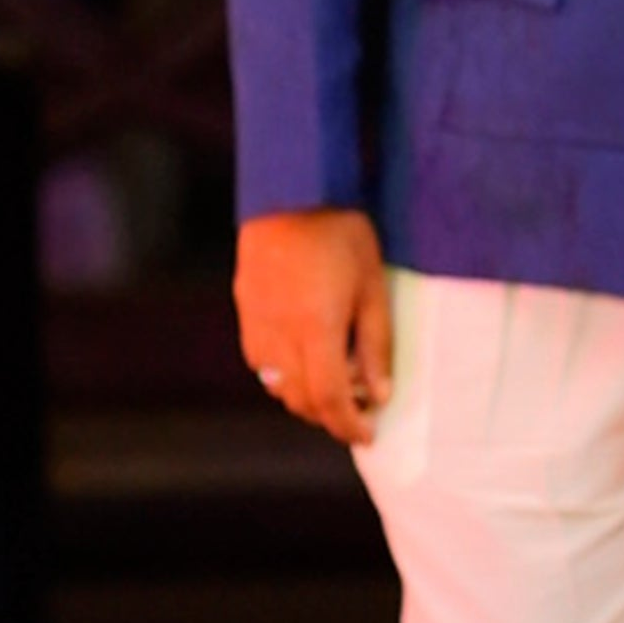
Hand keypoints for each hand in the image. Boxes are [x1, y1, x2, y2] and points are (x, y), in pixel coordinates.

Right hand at [235, 206, 392, 443]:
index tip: (367, 434)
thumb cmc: (341, 231)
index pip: (329, 399)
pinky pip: (260, 360)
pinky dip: (283, 373)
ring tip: (334, 386)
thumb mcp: (373, 287)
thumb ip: (375, 344)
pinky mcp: (245, 307)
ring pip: (275, 384)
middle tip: (356, 412)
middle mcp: (279, 332)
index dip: (348, 425)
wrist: (291, 188)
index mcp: (315, 329)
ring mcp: (256, 320)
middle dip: (328, 416)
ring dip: (304, 397)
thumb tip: (378, 393)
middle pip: (299, 399)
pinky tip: (305, 359)